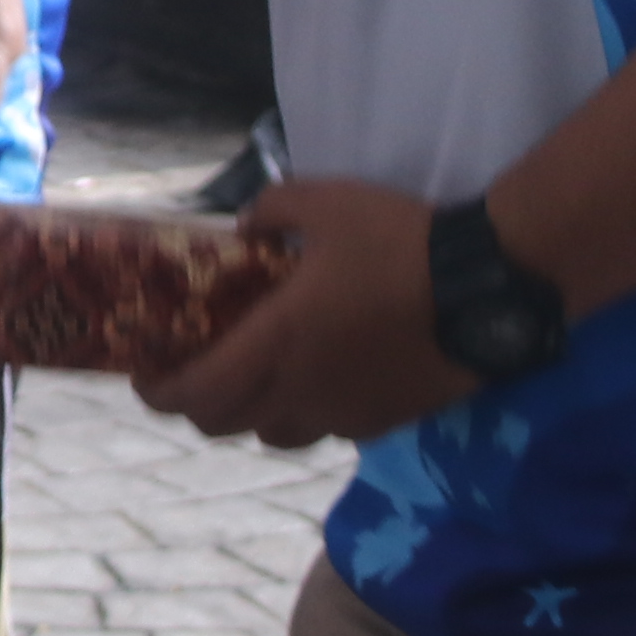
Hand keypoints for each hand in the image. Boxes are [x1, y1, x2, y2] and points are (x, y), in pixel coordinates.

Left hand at [138, 177, 482, 452]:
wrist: (491, 288)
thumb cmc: (401, 242)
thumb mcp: (326, 202)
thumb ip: (272, 211)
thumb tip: (246, 227)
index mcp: (276, 344)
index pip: (195, 393)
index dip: (159, 393)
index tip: (144, 378)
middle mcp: (302, 392)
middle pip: (225, 424)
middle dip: (198, 404)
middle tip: (193, 374)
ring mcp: (344, 416)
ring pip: (276, 433)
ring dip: (254, 412)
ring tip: (257, 378)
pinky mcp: (385, 424)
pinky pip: (328, 430)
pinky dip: (309, 412)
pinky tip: (322, 377)